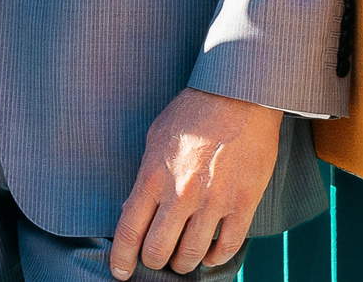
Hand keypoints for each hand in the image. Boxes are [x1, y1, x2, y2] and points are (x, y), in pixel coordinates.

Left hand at [108, 88, 280, 279]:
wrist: (238, 97)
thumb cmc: (192, 114)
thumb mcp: (155, 139)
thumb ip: (145, 178)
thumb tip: (131, 211)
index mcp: (153, 176)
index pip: (130, 231)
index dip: (122, 258)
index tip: (120, 272)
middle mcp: (181, 194)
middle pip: (158, 249)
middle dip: (153, 261)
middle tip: (156, 260)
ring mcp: (213, 201)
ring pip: (192, 254)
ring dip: (184, 263)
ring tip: (182, 260)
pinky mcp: (242, 203)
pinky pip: (227, 246)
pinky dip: (216, 258)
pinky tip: (209, 255)